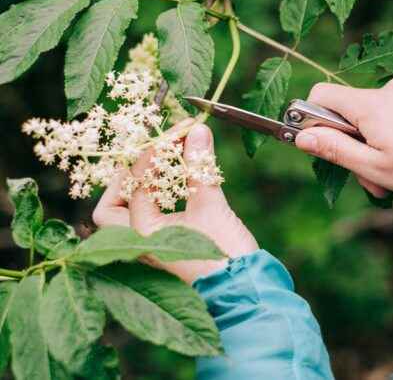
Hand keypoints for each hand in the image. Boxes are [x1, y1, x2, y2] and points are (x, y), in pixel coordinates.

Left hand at [93, 123, 259, 283]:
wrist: (247, 294)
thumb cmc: (227, 258)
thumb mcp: (212, 207)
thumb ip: (200, 167)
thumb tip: (197, 132)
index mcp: (141, 235)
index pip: (137, 182)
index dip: (155, 152)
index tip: (178, 133)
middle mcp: (137, 247)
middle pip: (113, 207)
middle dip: (130, 177)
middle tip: (153, 154)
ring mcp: (149, 254)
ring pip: (128, 218)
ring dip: (143, 190)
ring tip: (166, 166)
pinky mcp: (166, 256)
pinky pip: (149, 225)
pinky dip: (158, 204)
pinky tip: (177, 188)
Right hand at [295, 77, 392, 203]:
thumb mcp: (375, 168)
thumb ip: (335, 150)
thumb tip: (302, 136)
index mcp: (371, 104)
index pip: (321, 95)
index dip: (313, 121)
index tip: (321, 147)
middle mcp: (391, 91)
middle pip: (353, 118)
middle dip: (358, 153)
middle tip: (377, 186)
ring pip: (380, 126)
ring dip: (384, 158)